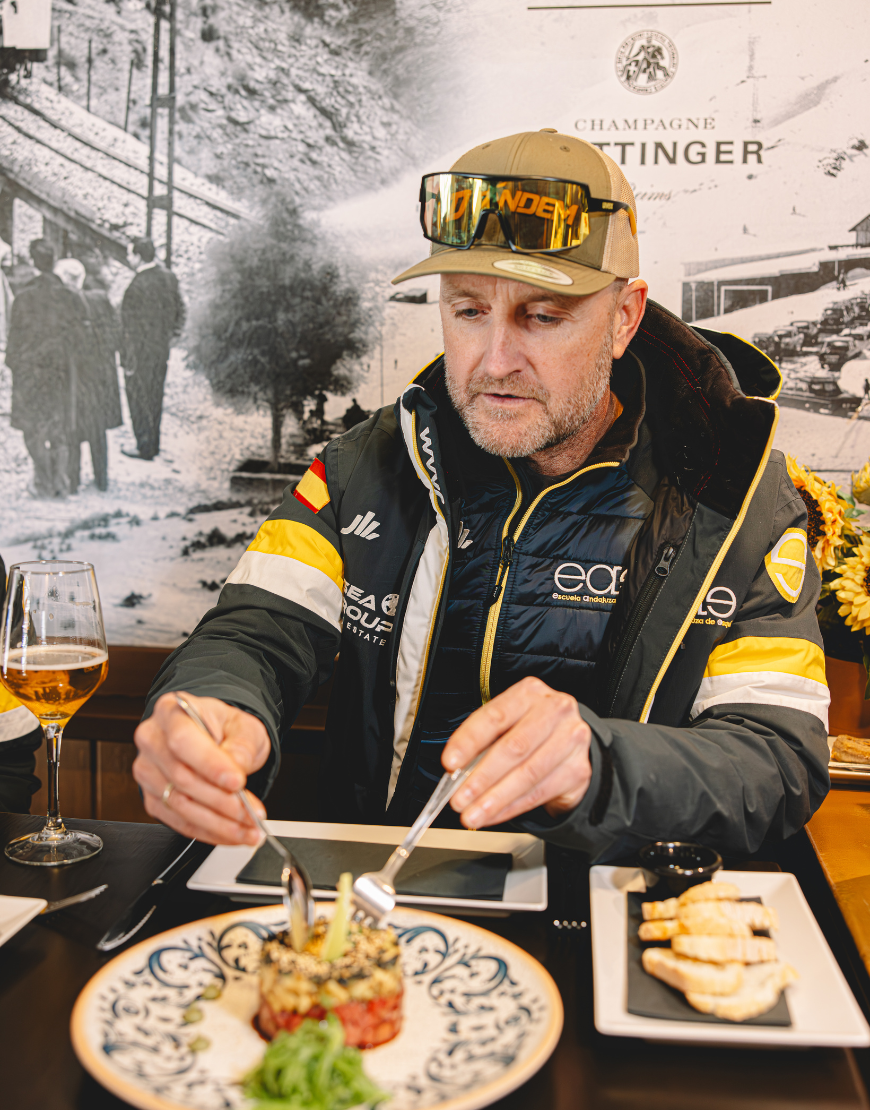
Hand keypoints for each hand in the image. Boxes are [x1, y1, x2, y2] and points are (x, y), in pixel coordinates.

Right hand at [133, 693, 270, 844]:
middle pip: (181, 777)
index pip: (183, 740)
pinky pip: (179, 822)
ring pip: (180, 804)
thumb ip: (241, 745)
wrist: (213, 738)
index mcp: (171, 712)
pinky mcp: (153, 799)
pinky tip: (232, 833)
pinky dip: (209, 832)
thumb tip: (236, 769)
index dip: (209, 764)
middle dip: (222, 801)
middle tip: (251, 812)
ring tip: (248, 828)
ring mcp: (148, 772)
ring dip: (218, 823)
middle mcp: (152, 741)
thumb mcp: (244, 726)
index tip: (237, 781)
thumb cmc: (223, 728)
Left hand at [442, 676, 592, 827]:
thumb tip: (456, 772)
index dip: (469, 741)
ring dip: (495, 798)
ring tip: (473, 813)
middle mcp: (554, 710)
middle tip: (459, 799)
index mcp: (529, 693)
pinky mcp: (578, 769)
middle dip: (481, 777)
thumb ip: (483, 743)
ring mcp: (571, 739)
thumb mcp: (507, 725)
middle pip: (513, 747)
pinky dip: (511, 807)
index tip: (450, 763)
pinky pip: (539, 792)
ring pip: (527, 774)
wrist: (569, 743)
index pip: (495, 717)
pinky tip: (494, 814)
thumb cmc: (529, 731)